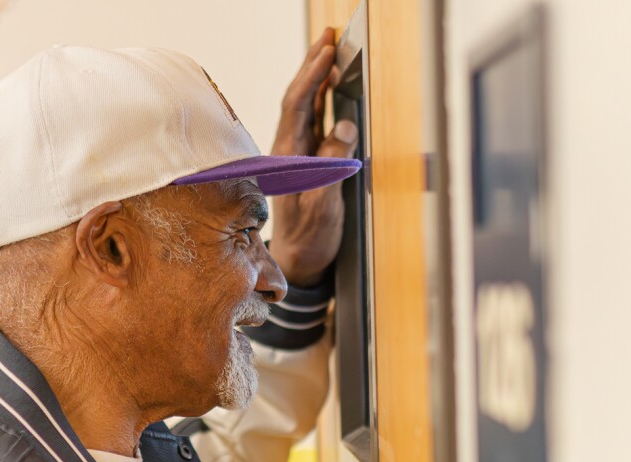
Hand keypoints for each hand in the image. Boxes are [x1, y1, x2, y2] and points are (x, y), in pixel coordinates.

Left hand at [269, 28, 358, 287]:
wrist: (300, 258)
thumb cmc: (310, 236)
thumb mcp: (324, 204)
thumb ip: (331, 167)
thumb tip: (343, 129)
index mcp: (287, 157)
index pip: (296, 105)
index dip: (310, 76)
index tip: (326, 51)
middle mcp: (288, 150)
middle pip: (298, 97)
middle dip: (312, 64)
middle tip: (328, 35)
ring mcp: (296, 154)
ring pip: (305, 106)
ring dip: (317, 77)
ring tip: (330, 50)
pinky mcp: (306, 160)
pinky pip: (313, 120)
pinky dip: (322, 98)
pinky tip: (330, 87)